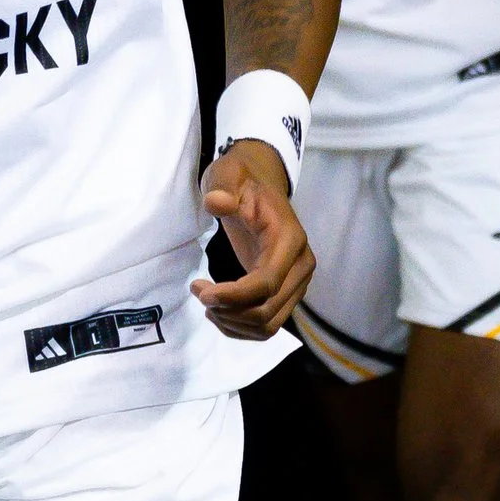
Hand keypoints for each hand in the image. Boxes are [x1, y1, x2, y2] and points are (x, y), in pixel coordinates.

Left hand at [195, 144, 314, 338]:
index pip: (267, 283)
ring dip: (233, 323)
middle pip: (267, 311)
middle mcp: (300, 266)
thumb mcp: (228, 173)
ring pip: (268, 325)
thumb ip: (223, 187)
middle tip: (199, 292)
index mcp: (289, 239)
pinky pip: (267, 325)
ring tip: (207, 301)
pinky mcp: (286, 294)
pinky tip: (219, 310)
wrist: (260, 184)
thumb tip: (218, 202)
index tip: (202, 291)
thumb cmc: (242, 180)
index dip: (234, 296)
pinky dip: (240, 327)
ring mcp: (296, 283)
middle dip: (229, 311)